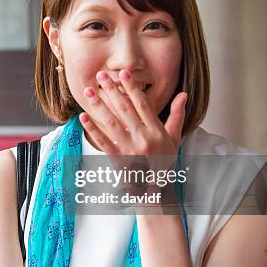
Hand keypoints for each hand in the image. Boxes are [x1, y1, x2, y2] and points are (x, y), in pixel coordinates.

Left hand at [79, 70, 186, 209]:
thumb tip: (183, 94)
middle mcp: (144, 138)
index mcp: (157, 131)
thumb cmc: (164, 163)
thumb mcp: (174, 139)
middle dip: (112, 90)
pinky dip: (92, 129)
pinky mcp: (117, 160)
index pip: (143, 104)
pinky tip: (83, 117)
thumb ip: (176, 115)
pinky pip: (103, 141)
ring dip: (99, 105)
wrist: (154, 192)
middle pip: (125, 109)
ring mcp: (130, 149)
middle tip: (101, 75)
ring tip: (89, 91)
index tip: (123, 73)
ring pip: (112, 123)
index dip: (132, 88)